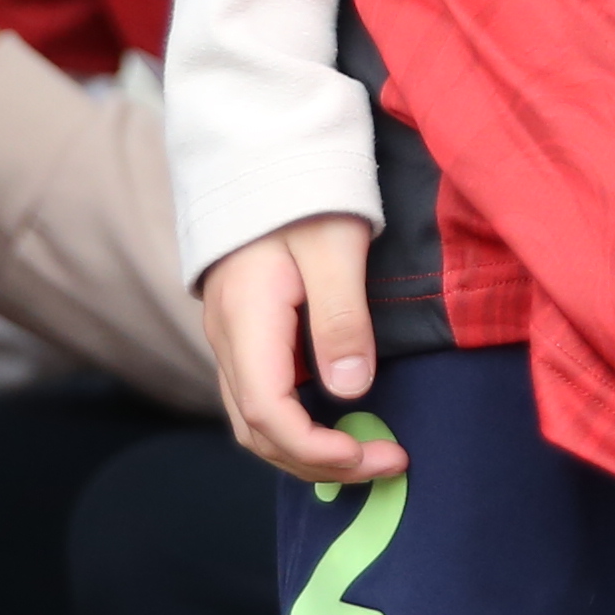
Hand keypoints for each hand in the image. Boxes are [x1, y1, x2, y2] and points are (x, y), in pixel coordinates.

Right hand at [200, 214, 402, 485]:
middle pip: (258, 432)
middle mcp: (227, 338)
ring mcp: (230, 338)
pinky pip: (260, 399)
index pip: (270, 414)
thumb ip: (341, 318)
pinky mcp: (244, 333)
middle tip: (387, 462)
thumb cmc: (303, 191)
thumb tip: (351, 389)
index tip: (374, 453)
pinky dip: (297, 427)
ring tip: (368, 454)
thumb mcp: (336, 247)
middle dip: (320, 463)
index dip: (319, 450)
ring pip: (254, 422)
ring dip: (307, 451)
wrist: (262, 151)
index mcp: (246, 320)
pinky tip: (339, 423)